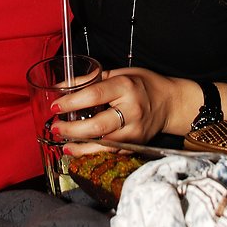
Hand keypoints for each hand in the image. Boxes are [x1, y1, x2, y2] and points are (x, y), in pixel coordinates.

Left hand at [50, 67, 177, 155]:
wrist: (171, 103)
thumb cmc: (144, 84)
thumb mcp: (119, 73)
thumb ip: (92, 80)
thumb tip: (63, 86)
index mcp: (125, 87)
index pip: (94, 95)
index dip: (72, 102)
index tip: (56, 106)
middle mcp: (131, 111)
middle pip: (97, 126)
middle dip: (72, 130)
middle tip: (56, 128)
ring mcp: (135, 132)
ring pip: (103, 145)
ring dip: (80, 147)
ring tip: (64, 145)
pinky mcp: (136, 145)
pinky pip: (111, 152)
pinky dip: (93, 153)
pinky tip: (79, 150)